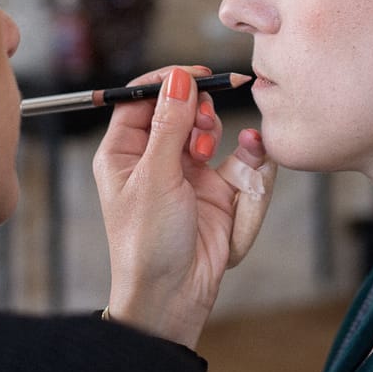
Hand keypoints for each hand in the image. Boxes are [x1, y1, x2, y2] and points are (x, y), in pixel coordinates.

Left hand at [92, 65, 277, 346]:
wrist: (172, 297)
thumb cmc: (147, 243)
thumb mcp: (155, 177)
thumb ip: (170, 124)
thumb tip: (179, 78)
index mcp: (122, 153)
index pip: (141, 98)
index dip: (167, 82)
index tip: (194, 74)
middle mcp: (153, 159)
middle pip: (180, 109)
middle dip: (195, 110)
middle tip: (201, 125)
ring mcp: (185, 175)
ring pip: (209, 131)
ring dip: (213, 132)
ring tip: (208, 152)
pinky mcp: (216, 193)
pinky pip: (237, 160)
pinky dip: (245, 153)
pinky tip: (250, 150)